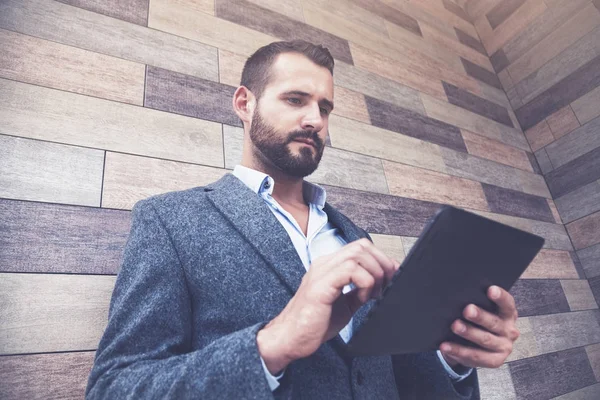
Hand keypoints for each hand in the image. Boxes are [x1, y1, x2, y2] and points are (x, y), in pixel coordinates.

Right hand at [257, 238, 399, 373]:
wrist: (290, 338)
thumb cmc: (314, 323)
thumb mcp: (346, 304)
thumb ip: (361, 289)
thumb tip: (383, 281)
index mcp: (329, 266)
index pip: (360, 247)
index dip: (380, 258)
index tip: (390, 277)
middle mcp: (324, 264)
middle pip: (362, 246)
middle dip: (382, 264)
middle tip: (386, 285)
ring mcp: (321, 272)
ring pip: (358, 254)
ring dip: (374, 274)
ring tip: (372, 294)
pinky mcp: (321, 286)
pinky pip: (351, 270)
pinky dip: (365, 283)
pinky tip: (361, 298)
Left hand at [439, 286, 519, 368]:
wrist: (477, 346)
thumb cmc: (478, 322)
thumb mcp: (482, 311)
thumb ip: (477, 304)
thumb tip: (459, 294)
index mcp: (508, 314)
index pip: (507, 304)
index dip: (500, 296)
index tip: (490, 289)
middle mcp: (509, 331)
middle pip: (494, 323)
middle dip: (480, 316)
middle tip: (467, 310)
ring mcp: (504, 347)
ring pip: (485, 339)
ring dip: (469, 333)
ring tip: (455, 326)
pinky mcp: (495, 361)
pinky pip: (475, 356)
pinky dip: (458, 351)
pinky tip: (446, 346)